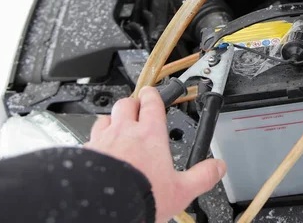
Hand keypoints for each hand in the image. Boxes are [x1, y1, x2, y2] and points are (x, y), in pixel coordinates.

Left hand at [84, 86, 226, 221]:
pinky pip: (89, 139)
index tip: (153, 94)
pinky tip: (99, 151)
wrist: (102, 208)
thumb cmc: (140, 196)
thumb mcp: (181, 190)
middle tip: (137, 110)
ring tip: (117, 126)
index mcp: (149, 135)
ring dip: (113, 119)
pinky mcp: (85, 153)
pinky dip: (96, 141)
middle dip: (133, 104)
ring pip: (106, 118)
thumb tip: (218, 168)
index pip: (151, 103)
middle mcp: (124, 132)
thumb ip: (202, 176)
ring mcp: (102, 141)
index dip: (153, 95)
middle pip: (126, 104)